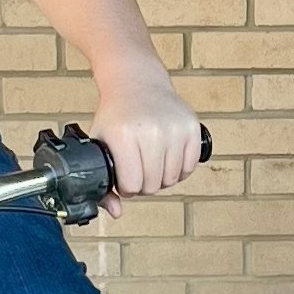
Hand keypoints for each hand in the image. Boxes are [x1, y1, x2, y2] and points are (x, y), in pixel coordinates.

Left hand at [88, 62, 201, 208]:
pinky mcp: (192, 128)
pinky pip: (189, 168)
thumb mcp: (100, 143)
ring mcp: (174, 129)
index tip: (124, 175)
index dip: (126, 187)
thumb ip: (104, 182)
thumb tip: (117, 212)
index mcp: (123, 136)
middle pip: (153, 186)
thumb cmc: (116, 115)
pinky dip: (178, 169)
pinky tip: (166, 156)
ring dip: (161, 177)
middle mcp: (151, 131)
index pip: (131, 186)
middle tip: (137, 168)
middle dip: (143, 184)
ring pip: (172, 179)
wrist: (137, 81)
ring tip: (151, 161)